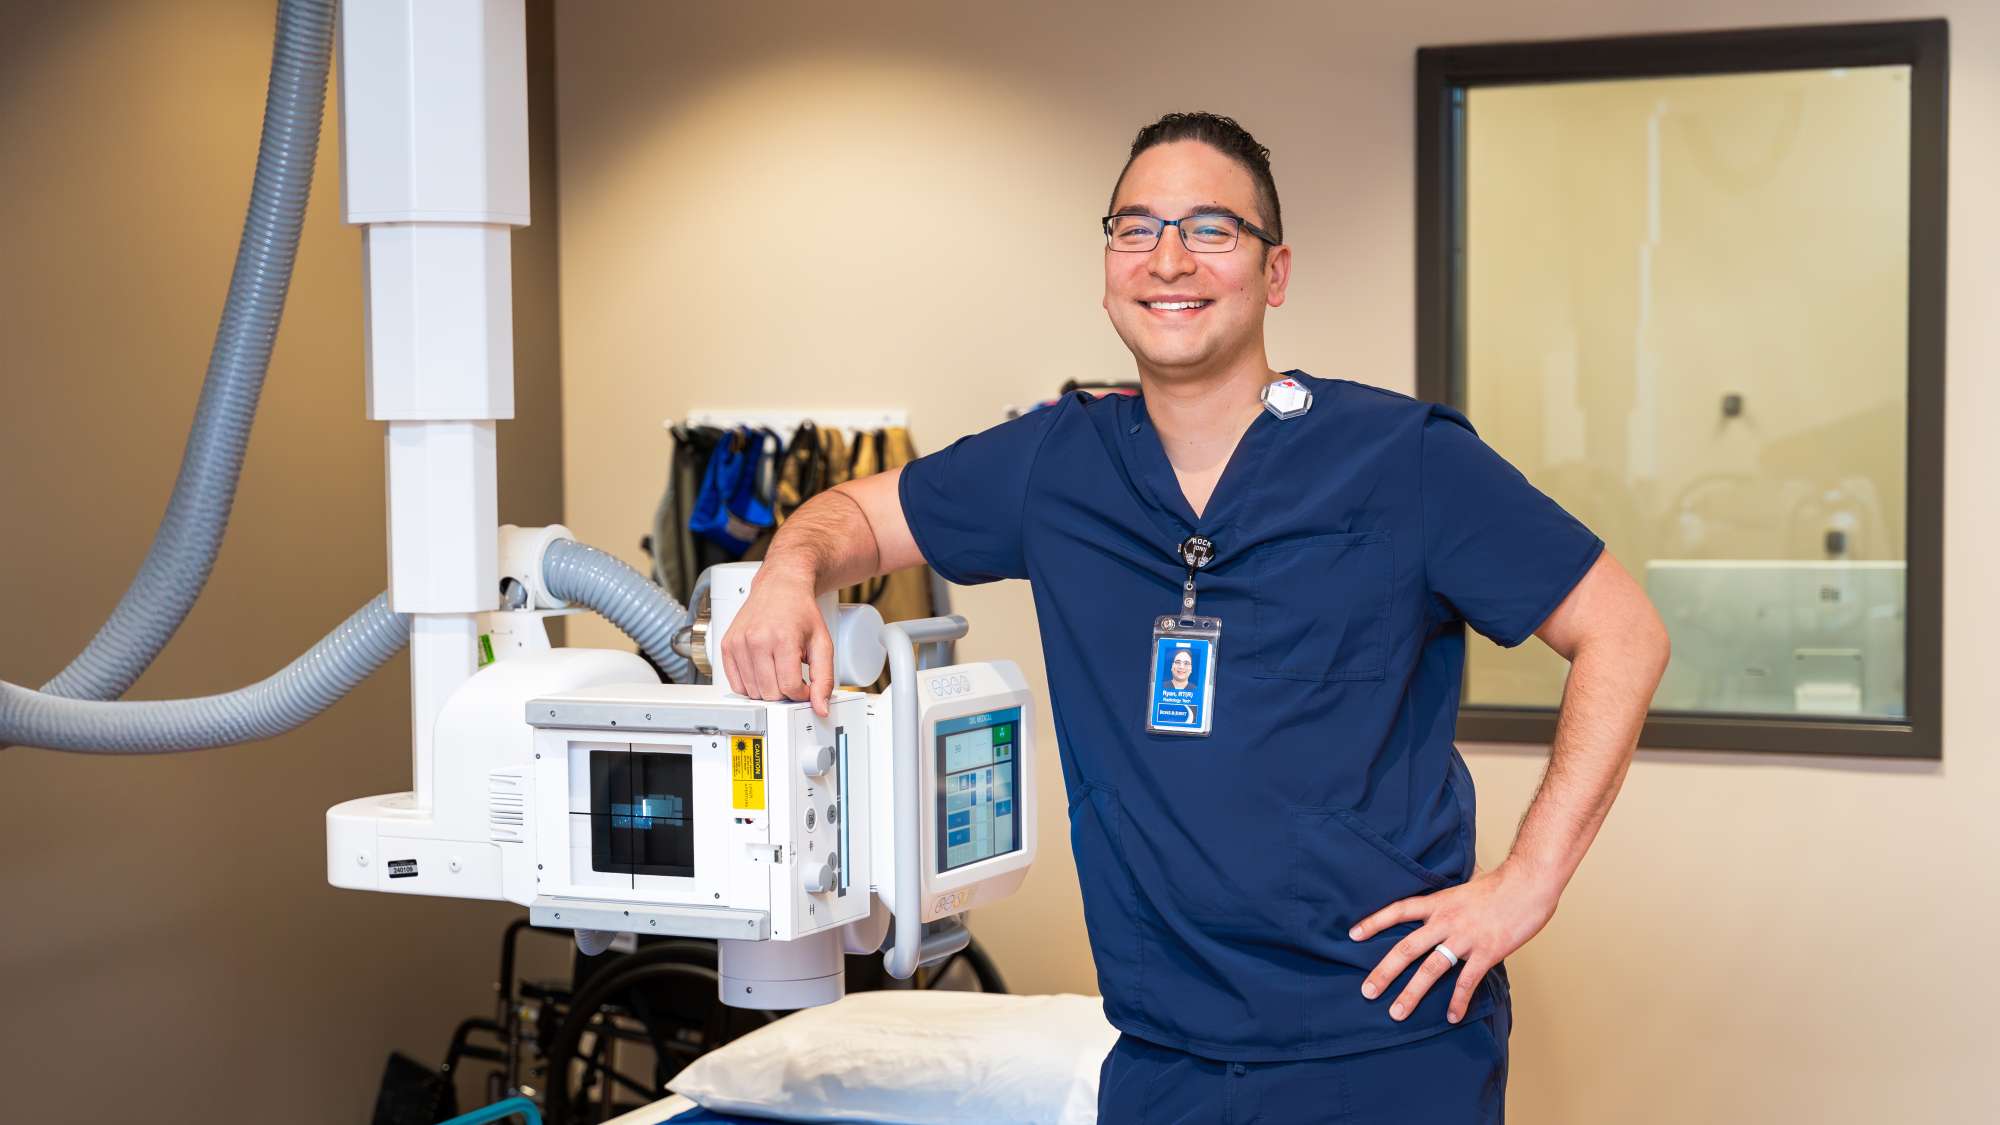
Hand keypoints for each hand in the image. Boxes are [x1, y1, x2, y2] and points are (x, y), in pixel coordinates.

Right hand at [719, 566, 834, 716]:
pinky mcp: (727, 646)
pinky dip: (750, 685)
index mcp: (782, 640)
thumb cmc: (801, 612)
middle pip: (770, 694)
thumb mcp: (823, 643)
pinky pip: (735, 684)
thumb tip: (821, 707)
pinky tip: (762, 671)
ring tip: (778, 670)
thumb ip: (824, 678)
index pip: (790, 688)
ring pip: (752, 692)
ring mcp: (738, 643)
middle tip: (793, 676)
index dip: (802, 694)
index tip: (806, 685)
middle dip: (785, 692)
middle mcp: (756, 641)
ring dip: (768, 689)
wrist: (780, 586)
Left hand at [1348, 858, 1560, 1023]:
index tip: (1352, 935)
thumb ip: (1452, 894)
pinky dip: (1458, 1001)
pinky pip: (1467, 981)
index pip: (1398, 910)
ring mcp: (1465, 938)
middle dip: (1384, 972)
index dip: (1374, 922)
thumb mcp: (1467, 883)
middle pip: (1406, 948)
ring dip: (1412, 994)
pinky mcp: (1487, 952)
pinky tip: (1451, 1017)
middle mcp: (1446, 921)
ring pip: (1430, 969)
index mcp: (1439, 902)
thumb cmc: (1501, 883)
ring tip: (1396, 1013)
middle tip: (1367, 992)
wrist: (1529, 883)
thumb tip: (1447, 888)